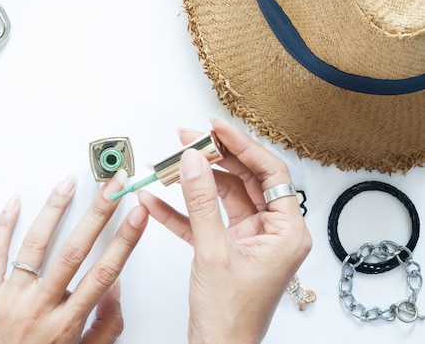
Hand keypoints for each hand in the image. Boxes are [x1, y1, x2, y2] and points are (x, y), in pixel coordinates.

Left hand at [0, 170, 147, 343]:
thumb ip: (104, 326)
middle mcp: (40, 308)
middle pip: (74, 252)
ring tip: (69, 183)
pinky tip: (16, 202)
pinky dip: (4, 225)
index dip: (125, 240)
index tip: (138, 214)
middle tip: (113, 187)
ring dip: (55, 209)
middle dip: (98, 214)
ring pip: (35, 245)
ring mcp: (11, 299)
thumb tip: (115, 288)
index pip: (104, 273)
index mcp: (67, 324)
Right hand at [138, 119, 311, 343]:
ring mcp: (248, 238)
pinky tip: (156, 199)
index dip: (242, 146)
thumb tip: (192, 161)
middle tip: (187, 141)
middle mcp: (271, 231)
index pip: (270, 172)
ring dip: (193, 183)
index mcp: (286, 231)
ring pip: (221, 196)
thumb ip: (201, 202)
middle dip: (213, 160)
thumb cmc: (230, 315)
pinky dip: (181, 210)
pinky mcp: (226, 246)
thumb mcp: (213, 251)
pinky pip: (204, 218)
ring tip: (168, 166)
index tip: (217, 128)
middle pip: (244, 179)